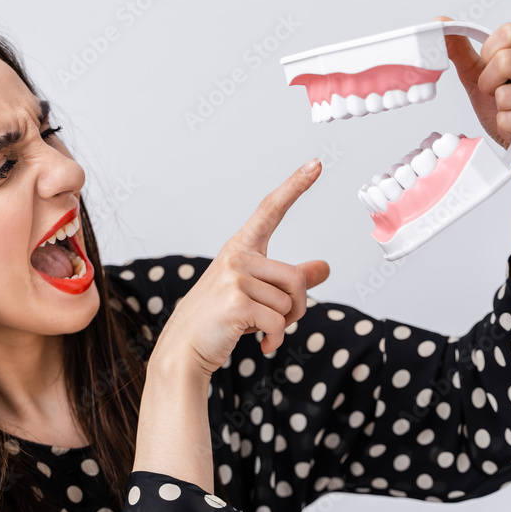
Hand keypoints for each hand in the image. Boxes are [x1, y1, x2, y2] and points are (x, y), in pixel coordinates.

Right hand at [156, 159, 330, 376]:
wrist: (185, 347)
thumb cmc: (219, 317)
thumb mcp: (255, 292)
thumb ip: (290, 278)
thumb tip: (325, 267)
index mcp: (240, 248)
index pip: (270, 210)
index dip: (295, 186)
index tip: (315, 164)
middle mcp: (236, 256)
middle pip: (296, 278)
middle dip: (297, 308)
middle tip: (278, 323)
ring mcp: (234, 277)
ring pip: (290, 303)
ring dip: (284, 325)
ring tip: (261, 331)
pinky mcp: (236, 302)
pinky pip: (279, 321)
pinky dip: (276, 339)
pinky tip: (261, 344)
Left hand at [435, 16, 510, 185]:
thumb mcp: (484, 79)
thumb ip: (463, 51)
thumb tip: (441, 21)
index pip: (507, 33)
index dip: (488, 55)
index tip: (495, 74)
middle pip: (504, 59)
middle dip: (489, 84)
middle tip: (501, 99)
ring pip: (503, 93)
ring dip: (499, 110)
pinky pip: (508, 117)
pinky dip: (506, 127)